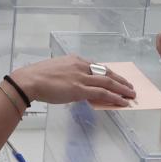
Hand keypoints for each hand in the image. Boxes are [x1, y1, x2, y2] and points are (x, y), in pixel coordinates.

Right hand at [10, 56, 132, 106]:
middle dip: (120, 80)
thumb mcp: (56, 70)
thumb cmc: (37, 77)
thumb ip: (68, 75)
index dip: (109, 73)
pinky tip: (122, 101)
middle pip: (106, 72)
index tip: (115, 78)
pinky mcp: (79, 89)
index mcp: (74, 60)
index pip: (97, 66)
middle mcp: (80, 66)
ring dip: (122, 89)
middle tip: (130, 86)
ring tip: (131, 94)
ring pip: (108, 82)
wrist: (29, 81)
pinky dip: (114, 97)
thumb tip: (76, 86)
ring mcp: (81, 77)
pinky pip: (102, 93)